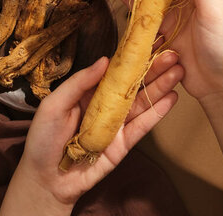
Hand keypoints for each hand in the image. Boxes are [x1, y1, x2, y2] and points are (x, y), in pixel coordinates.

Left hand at [0, 53, 181, 214]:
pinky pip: (142, 126)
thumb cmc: (42, 139)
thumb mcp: (54, 105)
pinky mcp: (123, 144)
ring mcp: (116, 124)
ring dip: (160, 86)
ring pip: (142, 102)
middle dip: (153, 69)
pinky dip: (158, 113)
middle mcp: (105, 105)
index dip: (132, 58)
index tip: (149, 42)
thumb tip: (104, 60)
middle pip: (133, 84)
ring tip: (179, 71)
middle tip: (173, 54)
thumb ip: (78, 83)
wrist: (46, 179)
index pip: (114, 71)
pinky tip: (172, 98)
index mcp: (88, 92)